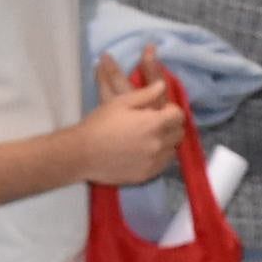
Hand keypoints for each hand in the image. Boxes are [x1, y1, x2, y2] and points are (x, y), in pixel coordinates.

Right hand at [69, 46, 182, 186]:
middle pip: (179, 132)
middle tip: (155, 122)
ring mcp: (154, 162)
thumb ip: (146, 94)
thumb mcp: (121, 102)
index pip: (178, 114)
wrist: (82, 153)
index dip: (170, 109)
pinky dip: (159, 156)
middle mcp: (158, 144)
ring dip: (166, 142)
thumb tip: (163, 86)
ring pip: (173, 149)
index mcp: (154, 123)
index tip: (159, 109)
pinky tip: (145, 151)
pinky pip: (163, 164)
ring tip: (150, 137)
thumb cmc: (100, 124)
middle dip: (171, 125)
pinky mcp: (147, 175)